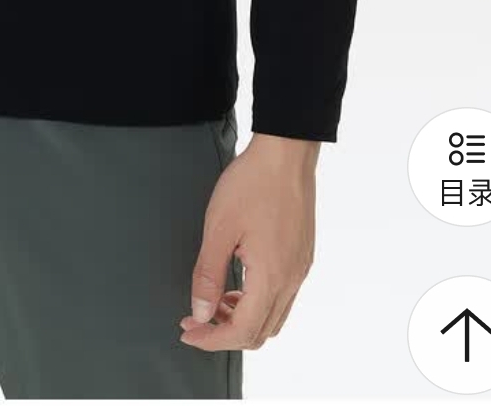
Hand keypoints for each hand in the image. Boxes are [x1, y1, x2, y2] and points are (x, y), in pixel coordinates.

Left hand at [179, 134, 316, 350]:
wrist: (287, 152)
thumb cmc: (252, 183)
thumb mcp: (219, 229)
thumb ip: (208, 276)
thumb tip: (199, 314)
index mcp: (272, 277)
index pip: (243, 331)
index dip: (212, 340)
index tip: (188, 331)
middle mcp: (292, 280)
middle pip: (261, 332)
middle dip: (225, 333)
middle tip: (195, 319)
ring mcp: (301, 269)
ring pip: (274, 318)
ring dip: (242, 319)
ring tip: (214, 301)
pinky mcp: (303, 256)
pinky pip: (282, 297)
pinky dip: (258, 303)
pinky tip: (238, 283)